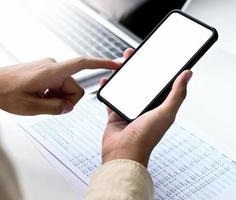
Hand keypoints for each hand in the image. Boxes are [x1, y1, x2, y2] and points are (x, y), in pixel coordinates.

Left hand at [0, 57, 119, 114]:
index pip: (82, 64)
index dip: (101, 64)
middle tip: (48, 106)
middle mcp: (52, 66)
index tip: (115, 66)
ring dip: (56, 98)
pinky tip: (37, 97)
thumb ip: (55, 108)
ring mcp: (48, 68)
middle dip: (66, 100)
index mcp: (51, 72)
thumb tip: (68, 106)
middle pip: (74, 86)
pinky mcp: (44, 71)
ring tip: (38, 100)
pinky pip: (56, 85)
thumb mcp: (31, 107)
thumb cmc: (5, 92)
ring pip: (65, 87)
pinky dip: (51, 94)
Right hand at [100, 48, 192, 166]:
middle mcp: (144, 108)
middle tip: (131, 54)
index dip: (156, 69)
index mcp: (159, 107)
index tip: (152, 56)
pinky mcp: (115, 114)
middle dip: (135, 68)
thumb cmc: (146, 137)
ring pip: (124, 88)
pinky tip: (105, 80)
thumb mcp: (166, 113)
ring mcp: (128, 110)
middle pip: (140, 83)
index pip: (159, 84)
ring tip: (118, 64)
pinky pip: (111, 98)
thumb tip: (188, 74)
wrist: (123, 152)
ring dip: (121, 76)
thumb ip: (177, 94)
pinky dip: (108, 89)